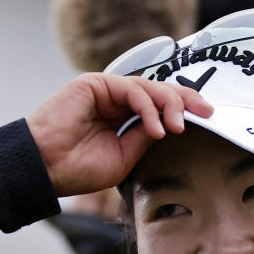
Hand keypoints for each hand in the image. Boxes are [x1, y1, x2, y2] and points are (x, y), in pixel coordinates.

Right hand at [26, 73, 213, 196]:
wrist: (46, 169)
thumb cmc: (78, 169)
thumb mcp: (125, 157)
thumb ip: (145, 137)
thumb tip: (170, 124)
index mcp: (122, 118)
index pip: (159, 106)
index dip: (183, 108)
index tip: (207, 117)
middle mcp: (115, 101)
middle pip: (158, 91)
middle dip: (186, 99)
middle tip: (206, 112)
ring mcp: (105, 90)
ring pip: (148, 87)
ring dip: (169, 105)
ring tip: (177, 128)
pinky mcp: (94, 84)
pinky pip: (131, 89)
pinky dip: (148, 107)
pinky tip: (157, 128)